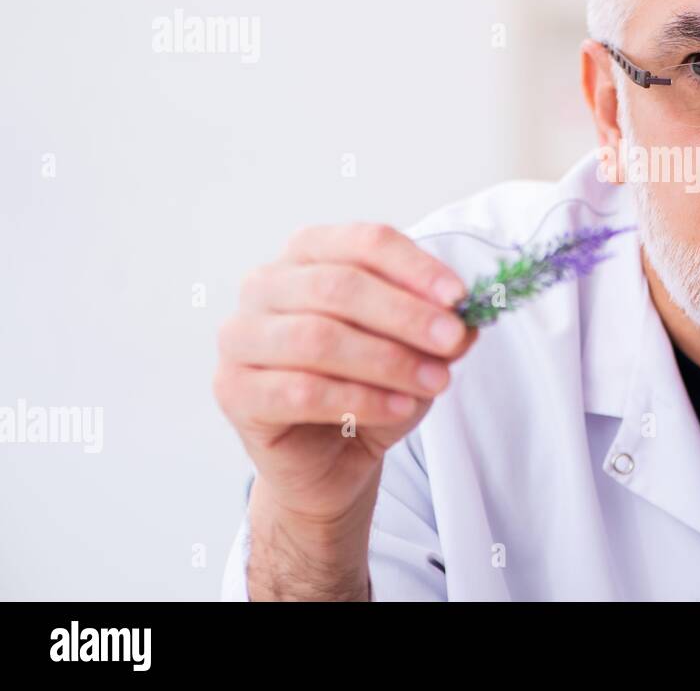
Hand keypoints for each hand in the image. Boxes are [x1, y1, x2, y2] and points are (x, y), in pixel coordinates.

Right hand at [213, 223, 476, 596]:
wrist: (330, 457)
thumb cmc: (369, 386)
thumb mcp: (416, 351)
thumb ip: (437, 329)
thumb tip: (466, 321)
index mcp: (309, 253)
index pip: (364, 242)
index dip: (415, 267)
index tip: (459, 297)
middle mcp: (265, 284)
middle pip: (338, 287)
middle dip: (405, 315)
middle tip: (452, 340)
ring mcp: (241, 335)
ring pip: (318, 338)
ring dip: (387, 360)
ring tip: (435, 382)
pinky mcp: (233, 389)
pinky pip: (300, 390)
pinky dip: (359, 398)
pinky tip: (398, 407)